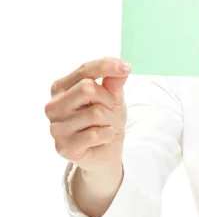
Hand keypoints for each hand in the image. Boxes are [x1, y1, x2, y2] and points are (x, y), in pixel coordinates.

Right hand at [45, 57, 131, 173]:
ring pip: (96, 113)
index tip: (126, 67)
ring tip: (105, 125)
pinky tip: (102, 138)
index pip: (84, 70)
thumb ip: (114, 81)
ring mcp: (56, 128)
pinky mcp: (64, 147)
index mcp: (60, 88)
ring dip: (110, 120)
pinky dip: (108, 134)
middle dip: (108, 98)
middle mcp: (53, 106)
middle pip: (87, 88)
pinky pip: (96, 134)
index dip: (106, 66)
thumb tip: (121, 66)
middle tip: (110, 109)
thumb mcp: (113, 96)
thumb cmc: (106, 118)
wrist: (106, 149)